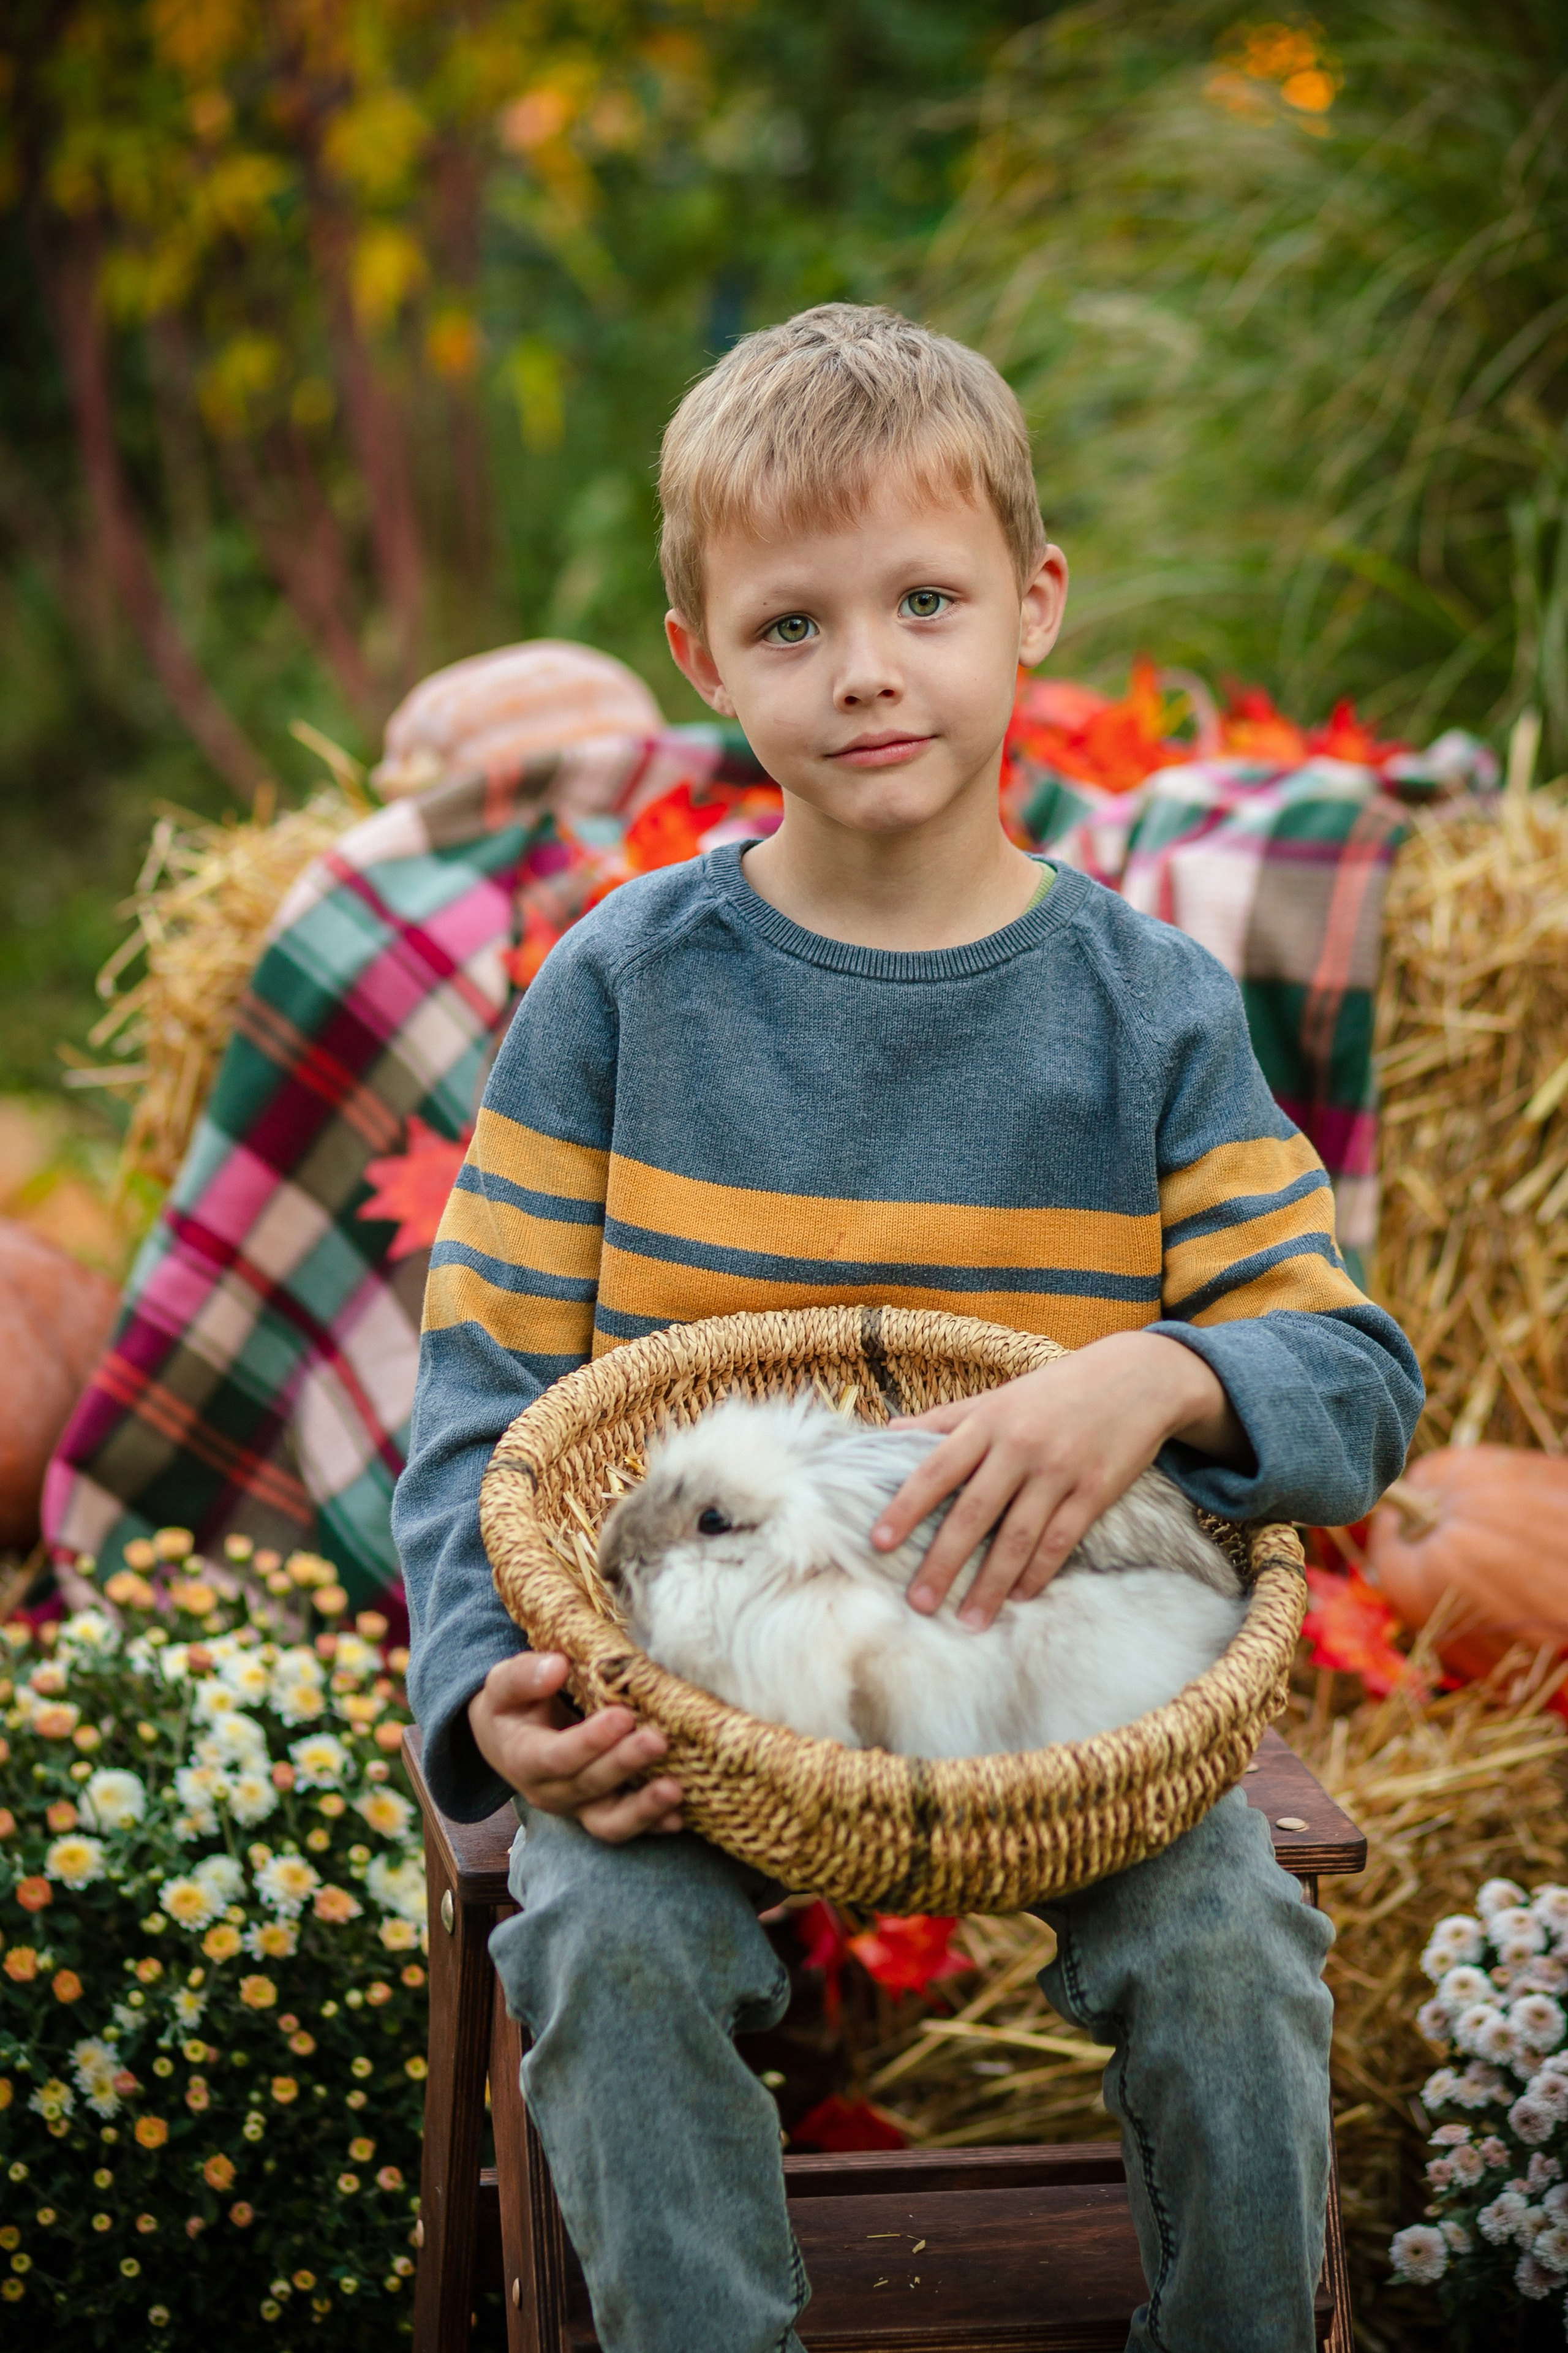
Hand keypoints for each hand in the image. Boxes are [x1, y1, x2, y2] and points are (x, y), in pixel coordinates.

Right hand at [468, 1651, 683, 1842]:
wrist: (508, 1740)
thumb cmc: (512, 1705)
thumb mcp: (503, 1685)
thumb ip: (524, 1676)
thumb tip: (556, 1666)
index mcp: (523, 1759)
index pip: (556, 1757)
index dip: (590, 1741)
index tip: (622, 1716)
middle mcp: (551, 1791)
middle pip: (589, 1785)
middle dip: (624, 1764)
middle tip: (658, 1740)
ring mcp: (577, 1807)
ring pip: (608, 1821)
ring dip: (643, 1809)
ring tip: (674, 1790)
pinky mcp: (600, 1811)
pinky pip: (626, 1827)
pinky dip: (653, 1824)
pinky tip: (678, 1817)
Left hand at [871, 1331, 1245, 1630]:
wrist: (1136, 1378)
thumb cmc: (1056, 1390)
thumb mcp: (999, 1396)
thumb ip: (947, 1418)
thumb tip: (889, 1431)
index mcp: (989, 1421)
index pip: (936, 1468)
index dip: (906, 1506)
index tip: (879, 1542)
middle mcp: (1020, 1446)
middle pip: (974, 1512)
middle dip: (943, 1561)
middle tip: (919, 1602)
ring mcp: (1059, 1470)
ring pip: (1018, 1536)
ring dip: (991, 1583)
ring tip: (969, 1620)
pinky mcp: (1095, 1490)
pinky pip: (1061, 1539)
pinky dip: (1039, 1571)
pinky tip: (1020, 1597)